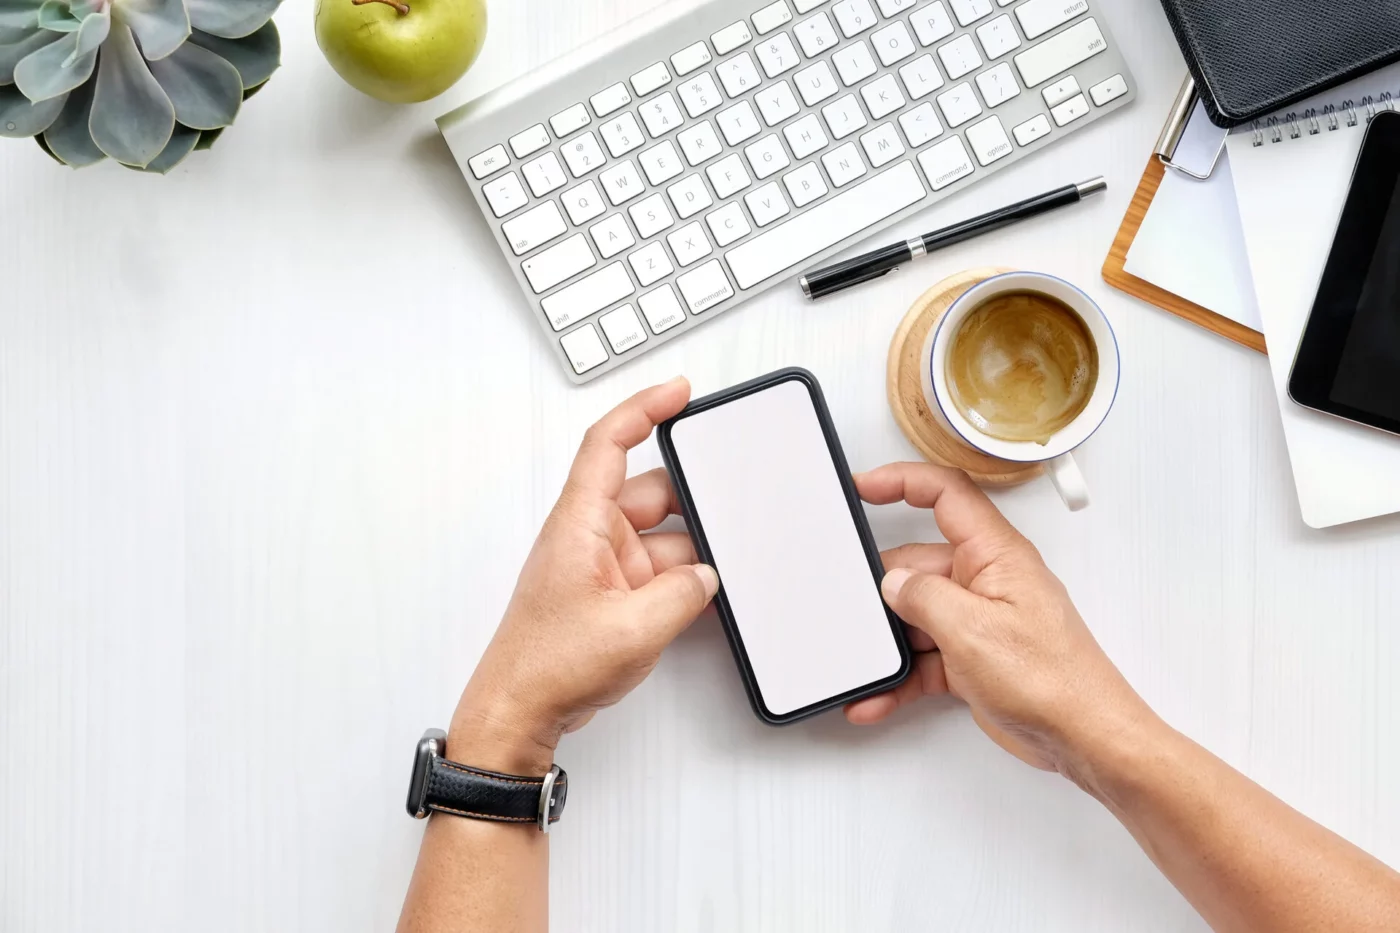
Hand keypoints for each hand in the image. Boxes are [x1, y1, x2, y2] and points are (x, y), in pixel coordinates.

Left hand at [449, 378, 716, 772]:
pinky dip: (682, 580)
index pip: (609, 442)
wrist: (521, 712)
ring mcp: (600, 565)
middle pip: (651, 492)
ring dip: (691, 554)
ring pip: (661, 536)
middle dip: (694, 502)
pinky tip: (704, 599)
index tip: (679, 392)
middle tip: (730, 510)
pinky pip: (656, 570)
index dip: (644, 407)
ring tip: (721, 573)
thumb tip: (708, 576)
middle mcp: (589, 535)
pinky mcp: (610, 593)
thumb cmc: (549, 666)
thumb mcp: (636, 628)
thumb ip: (685, 593)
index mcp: (580, 522)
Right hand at [845, 462, 1152, 784]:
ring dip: (890, 642)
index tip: (862, 487)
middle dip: (883, 588)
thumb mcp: (972, 631)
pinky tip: (878, 696)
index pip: (946, 495)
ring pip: (917, 615)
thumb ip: (923, 598)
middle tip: (852, 607)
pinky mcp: (973, 658)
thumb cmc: (1053, 681)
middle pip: (918, 564)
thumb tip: (892, 583)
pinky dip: (901, 676)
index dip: (902, 480)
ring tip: (865, 663)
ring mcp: (979, 620)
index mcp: (995, 555)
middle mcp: (986, 580)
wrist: (1083, 738)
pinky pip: (925, 657)